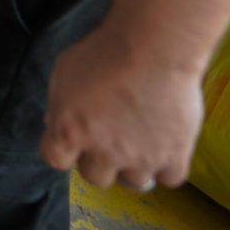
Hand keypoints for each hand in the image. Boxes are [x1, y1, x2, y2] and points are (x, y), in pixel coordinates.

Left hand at [40, 25, 204, 192]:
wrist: (155, 47)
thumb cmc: (107, 51)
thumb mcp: (64, 70)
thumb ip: (58, 103)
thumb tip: (56, 123)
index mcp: (69, 131)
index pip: (55, 159)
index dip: (63, 148)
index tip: (73, 138)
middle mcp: (103, 152)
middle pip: (94, 176)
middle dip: (99, 159)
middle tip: (110, 137)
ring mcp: (140, 158)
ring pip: (133, 182)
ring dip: (134, 165)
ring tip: (141, 141)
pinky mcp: (174, 156)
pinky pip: (169, 179)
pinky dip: (168, 166)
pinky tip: (166, 147)